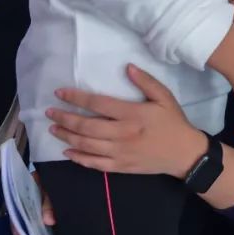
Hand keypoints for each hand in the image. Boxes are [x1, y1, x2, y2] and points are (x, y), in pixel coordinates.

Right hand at [11, 169, 55, 234]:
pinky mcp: (43, 214)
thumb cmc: (53, 176)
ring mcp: (34, 210)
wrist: (62, 166)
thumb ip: (49, 202)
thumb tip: (48, 221)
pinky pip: (37, 229)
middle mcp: (27, 204)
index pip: (17, 217)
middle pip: (22, 228)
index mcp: (24, 196)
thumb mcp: (50, 186)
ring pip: (29, 231)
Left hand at [47, 65, 209, 179]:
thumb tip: (126, 67)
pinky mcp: (120, 167)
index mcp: (131, 114)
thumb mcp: (164, 97)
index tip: (60, 93)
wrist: (184, 154)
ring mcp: (120, 152)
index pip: (97, 104)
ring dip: (67, 136)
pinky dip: (79, 158)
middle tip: (49, 113)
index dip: (76, 98)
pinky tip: (67, 152)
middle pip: (86, 126)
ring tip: (52, 129)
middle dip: (64, 118)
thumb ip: (146, 81)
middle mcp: (122, 133)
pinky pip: (94, 163)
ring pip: (86, 145)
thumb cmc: (173, 122)